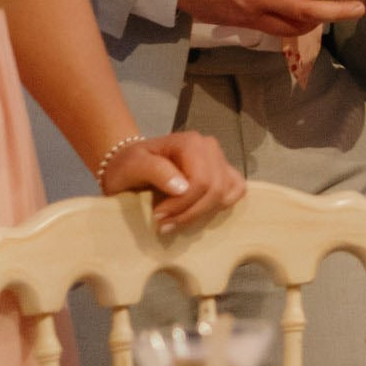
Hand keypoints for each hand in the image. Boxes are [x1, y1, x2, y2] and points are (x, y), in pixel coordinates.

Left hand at [98, 130, 245, 233]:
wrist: (131, 164)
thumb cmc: (128, 166)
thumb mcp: (132, 166)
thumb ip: (156, 172)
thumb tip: (183, 188)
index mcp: (191, 143)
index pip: (200, 181)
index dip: (182, 205)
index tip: (157, 217)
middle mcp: (210, 147)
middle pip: (215, 189)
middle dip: (190, 212)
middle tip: (164, 223)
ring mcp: (219, 159)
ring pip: (226, 193)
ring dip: (202, 212)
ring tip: (177, 219)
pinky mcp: (223, 172)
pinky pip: (236, 190)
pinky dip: (221, 205)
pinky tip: (199, 211)